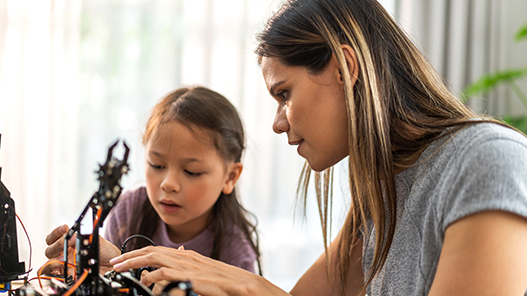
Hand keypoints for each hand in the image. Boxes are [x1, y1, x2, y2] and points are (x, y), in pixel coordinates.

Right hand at [41, 224, 120, 274]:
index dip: (56, 232)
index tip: (64, 228)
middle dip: (58, 244)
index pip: (54, 237)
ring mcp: (65, 265)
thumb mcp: (97, 240)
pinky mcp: (68, 275)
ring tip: (65, 258)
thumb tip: (83, 226)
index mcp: (70, 243)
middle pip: (50, 250)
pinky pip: (54, 275)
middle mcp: (65, 253)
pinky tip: (62, 267)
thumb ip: (88, 233)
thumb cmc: (105, 252)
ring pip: (48, 263)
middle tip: (72, 240)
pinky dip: (55, 272)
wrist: (113, 265)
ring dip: (55, 259)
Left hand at [110, 246, 286, 295]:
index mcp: (187, 256)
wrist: (246, 286)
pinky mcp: (193, 277)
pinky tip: (145, 281)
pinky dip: (154, 276)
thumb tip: (177, 254)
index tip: (123, 260)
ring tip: (120, 269)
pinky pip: (168, 273)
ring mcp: (189, 266)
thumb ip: (189, 262)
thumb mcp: (205, 269)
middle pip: (151, 250)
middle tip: (114, 263)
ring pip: (155, 258)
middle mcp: (186, 257)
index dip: (137, 253)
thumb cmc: (226, 280)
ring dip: (135, 263)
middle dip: (130, 256)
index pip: (156, 249)